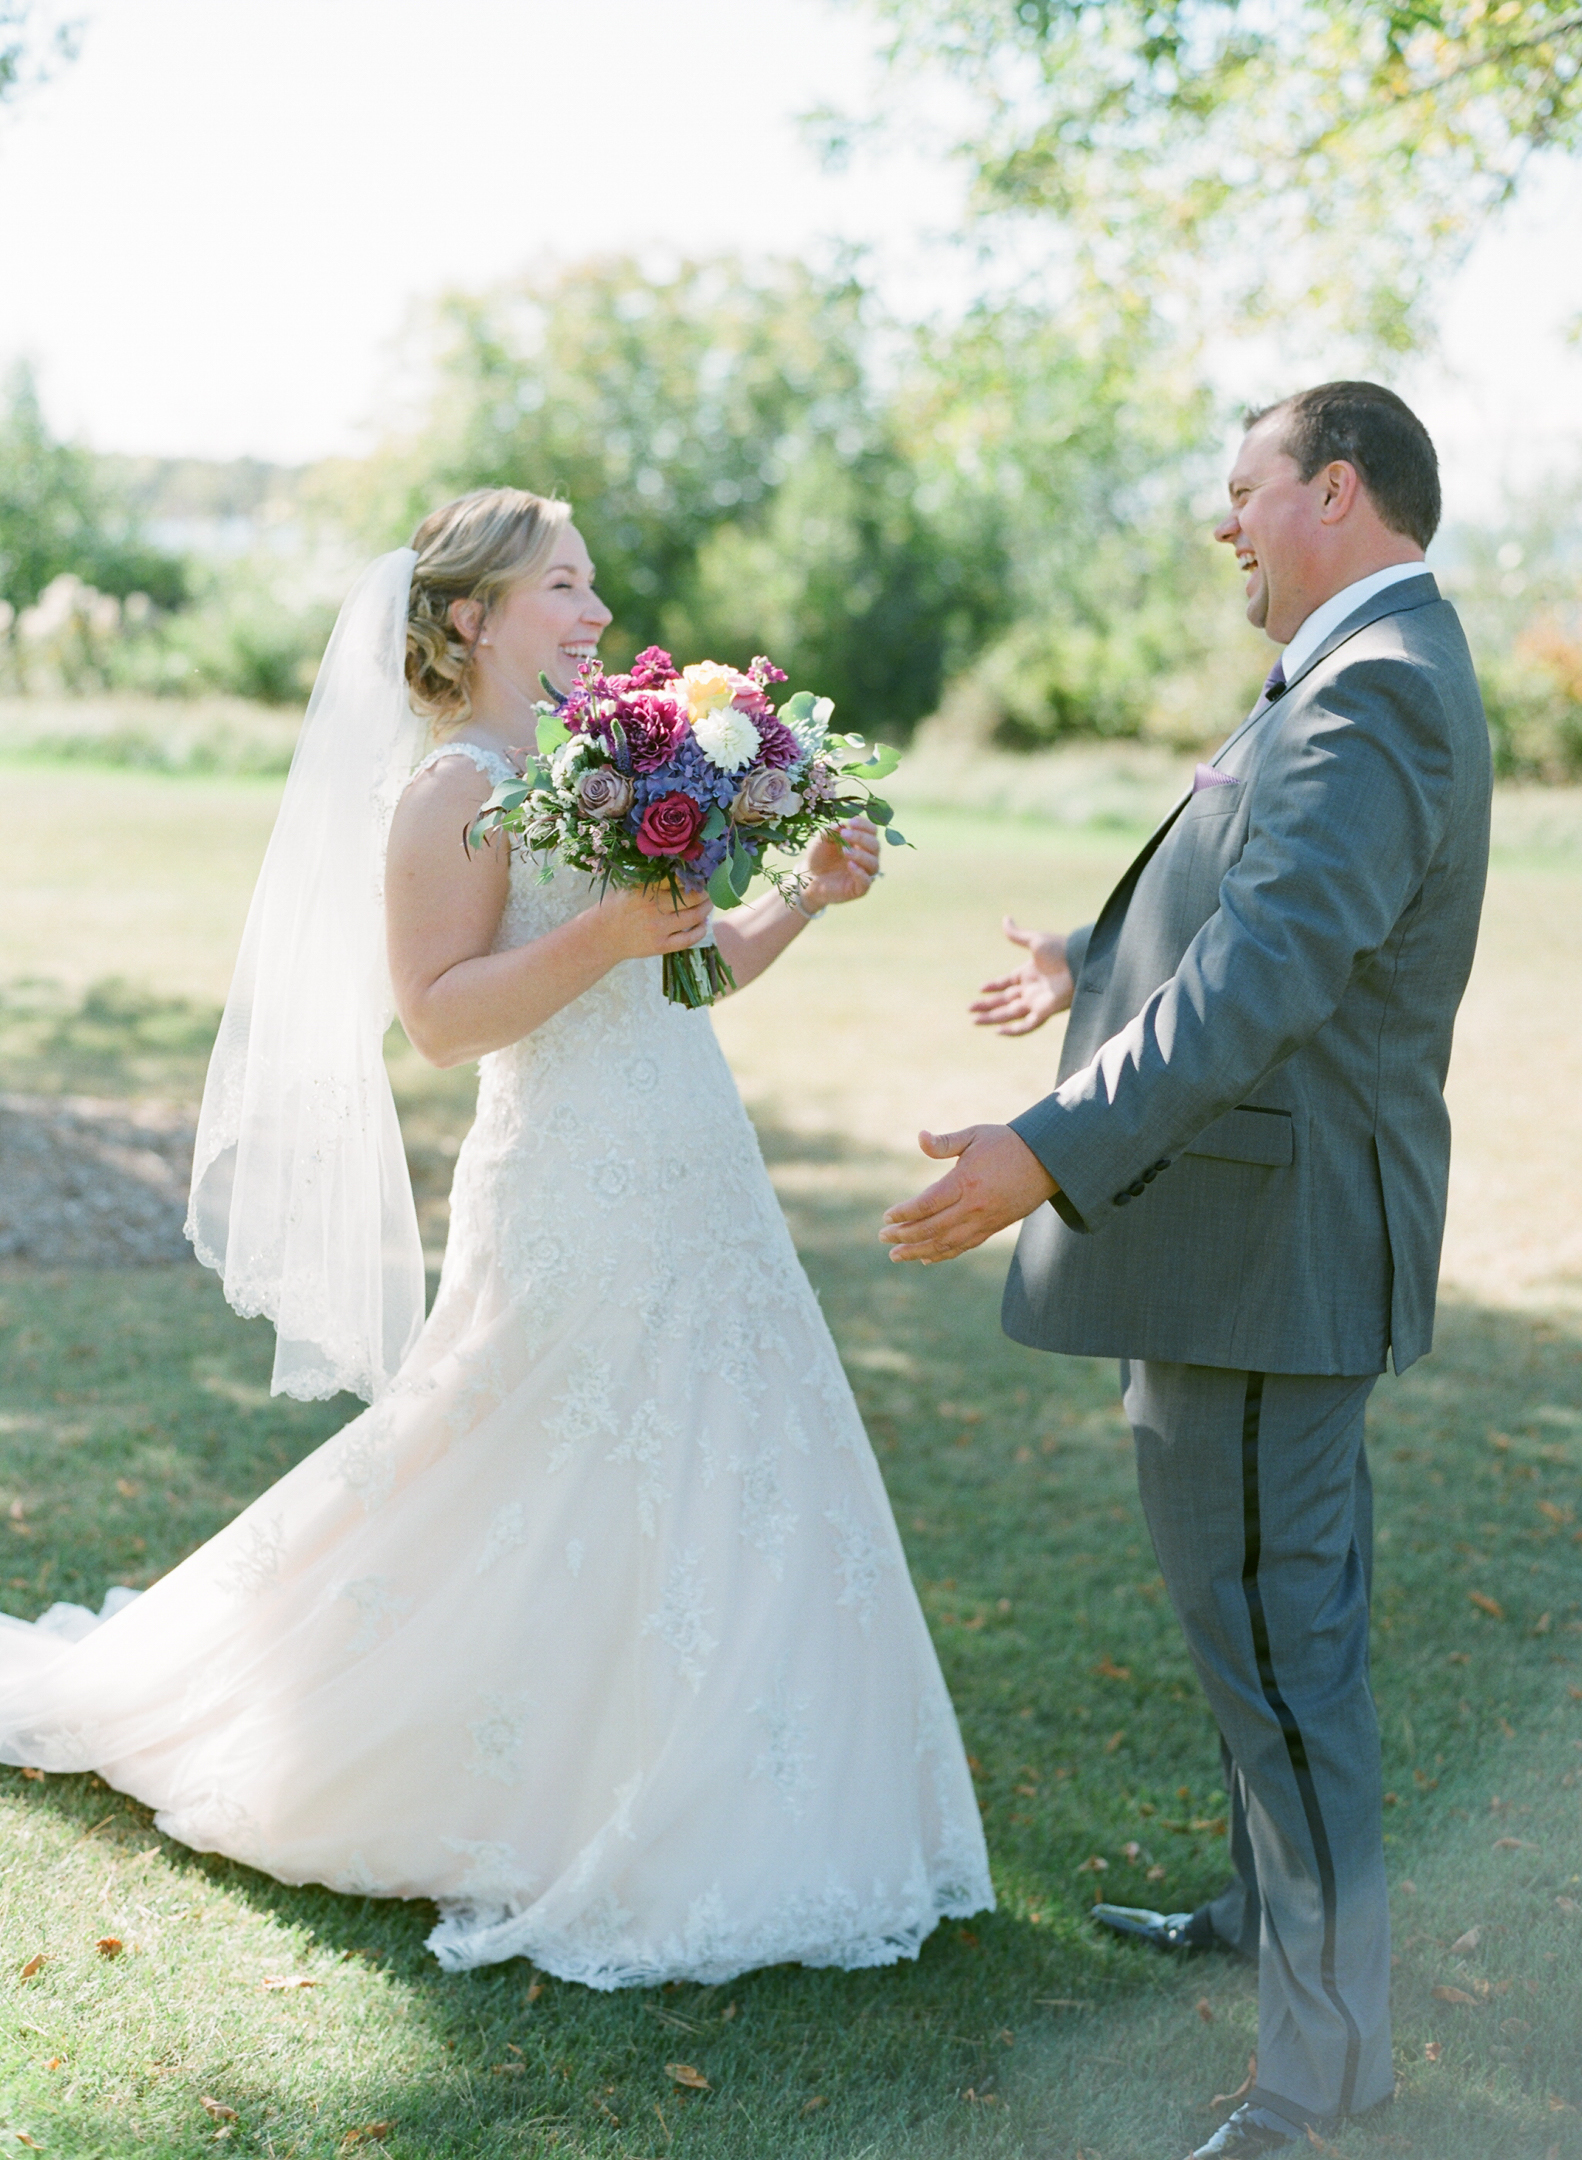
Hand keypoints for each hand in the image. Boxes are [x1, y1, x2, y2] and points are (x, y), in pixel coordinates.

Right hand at [595, 882, 711, 962]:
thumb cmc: (615, 907)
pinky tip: (703, 924)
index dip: (693, 875)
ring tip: (708, 904)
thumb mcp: (627, 885)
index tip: (701, 873)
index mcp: (645, 889)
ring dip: (706, 909)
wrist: (602, 937)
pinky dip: (700, 930)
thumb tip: (676, 865)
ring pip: (694, 917)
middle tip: (710, 889)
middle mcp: (653, 908)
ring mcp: (658, 928)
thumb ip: (649, 877)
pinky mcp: (660, 946)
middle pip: (691, 897)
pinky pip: (688, 939)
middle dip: (705, 892)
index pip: (677, 879)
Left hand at [801, 816, 881, 908]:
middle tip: (845, 834)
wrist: (808, 879)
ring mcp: (864, 873)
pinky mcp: (859, 889)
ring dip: (861, 855)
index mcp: (861, 843)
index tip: (851, 821)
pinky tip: (850, 865)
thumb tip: (842, 825)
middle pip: (875, 845)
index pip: (872, 831)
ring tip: (845, 851)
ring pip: (874, 863)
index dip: (865, 825)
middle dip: (861, 837)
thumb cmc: (818, 857)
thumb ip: (831, 831)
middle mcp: (866, 857)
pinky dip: (860, 873)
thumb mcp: (821, 841)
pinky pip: (866, 882)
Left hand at [880, 1124, 1056, 1263]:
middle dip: (905, 1236)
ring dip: (919, 1251)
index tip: (886, 1218)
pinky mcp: (994, 1227)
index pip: (926, 1204)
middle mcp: (974, 1206)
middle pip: (932, 1228)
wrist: (1047, 1161)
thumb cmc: (1007, 1143)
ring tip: (897, 1256)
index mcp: (965, 1182)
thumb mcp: (974, 1135)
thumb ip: (944, 1142)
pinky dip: (944, 1255)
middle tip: (883, 1239)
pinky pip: (964, 1246)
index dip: (904, 1213)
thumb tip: (920, 1137)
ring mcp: (985, 1221)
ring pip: (946, 1243)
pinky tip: (927, 1258)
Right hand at [968, 916, 1073, 1034]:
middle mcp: (1031, 989)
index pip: (1006, 983)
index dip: (993, 987)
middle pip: (1004, 1000)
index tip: (980, 989)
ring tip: (974, 1021)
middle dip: (987, 1006)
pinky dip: (1013, 1031)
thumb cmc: (1062, 949)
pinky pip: (1027, 1026)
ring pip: (1010, 1014)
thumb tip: (1005, 919)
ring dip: (992, 1018)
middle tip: (969, 1009)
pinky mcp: (1045, 1012)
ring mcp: (1037, 1001)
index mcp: (1028, 972)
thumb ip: (1017, 934)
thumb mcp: (1035, 941)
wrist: (1082, 961)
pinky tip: (998, 1031)